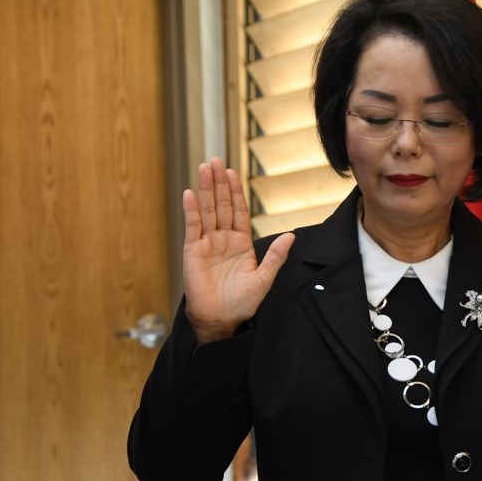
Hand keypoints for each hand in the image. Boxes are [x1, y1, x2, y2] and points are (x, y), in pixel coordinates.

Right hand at [182, 157, 294, 343]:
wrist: (221, 320)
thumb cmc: (241, 303)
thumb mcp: (264, 279)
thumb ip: (276, 256)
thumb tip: (291, 236)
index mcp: (241, 243)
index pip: (238, 211)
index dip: (235, 192)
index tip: (232, 172)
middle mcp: (223, 239)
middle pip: (221, 205)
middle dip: (218, 183)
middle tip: (215, 161)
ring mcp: (207, 244)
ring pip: (206, 211)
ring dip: (205, 190)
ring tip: (204, 168)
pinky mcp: (193, 252)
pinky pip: (192, 227)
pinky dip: (191, 210)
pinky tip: (190, 194)